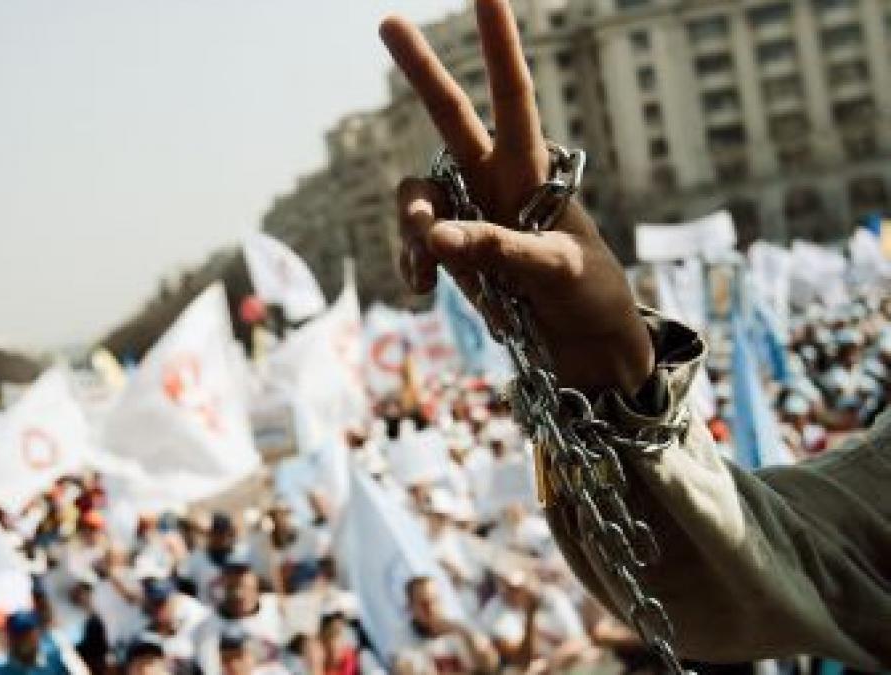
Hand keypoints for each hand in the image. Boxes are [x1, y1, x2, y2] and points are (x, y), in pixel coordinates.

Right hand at [380, 1, 653, 395]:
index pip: (514, 95)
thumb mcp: (556, 270)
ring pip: (415, 196)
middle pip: (448, 116)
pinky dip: (410, 265)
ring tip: (427, 270)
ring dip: (410, 227)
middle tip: (388, 21)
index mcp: (530, 171)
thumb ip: (497, 248)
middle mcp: (493, 182)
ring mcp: (467, 215)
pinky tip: (423, 291)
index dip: (500, 43)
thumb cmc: (589, 296)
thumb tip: (432, 237)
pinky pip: (411, 244)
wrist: (582, 347)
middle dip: (421, 71)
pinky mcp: (450, 253)